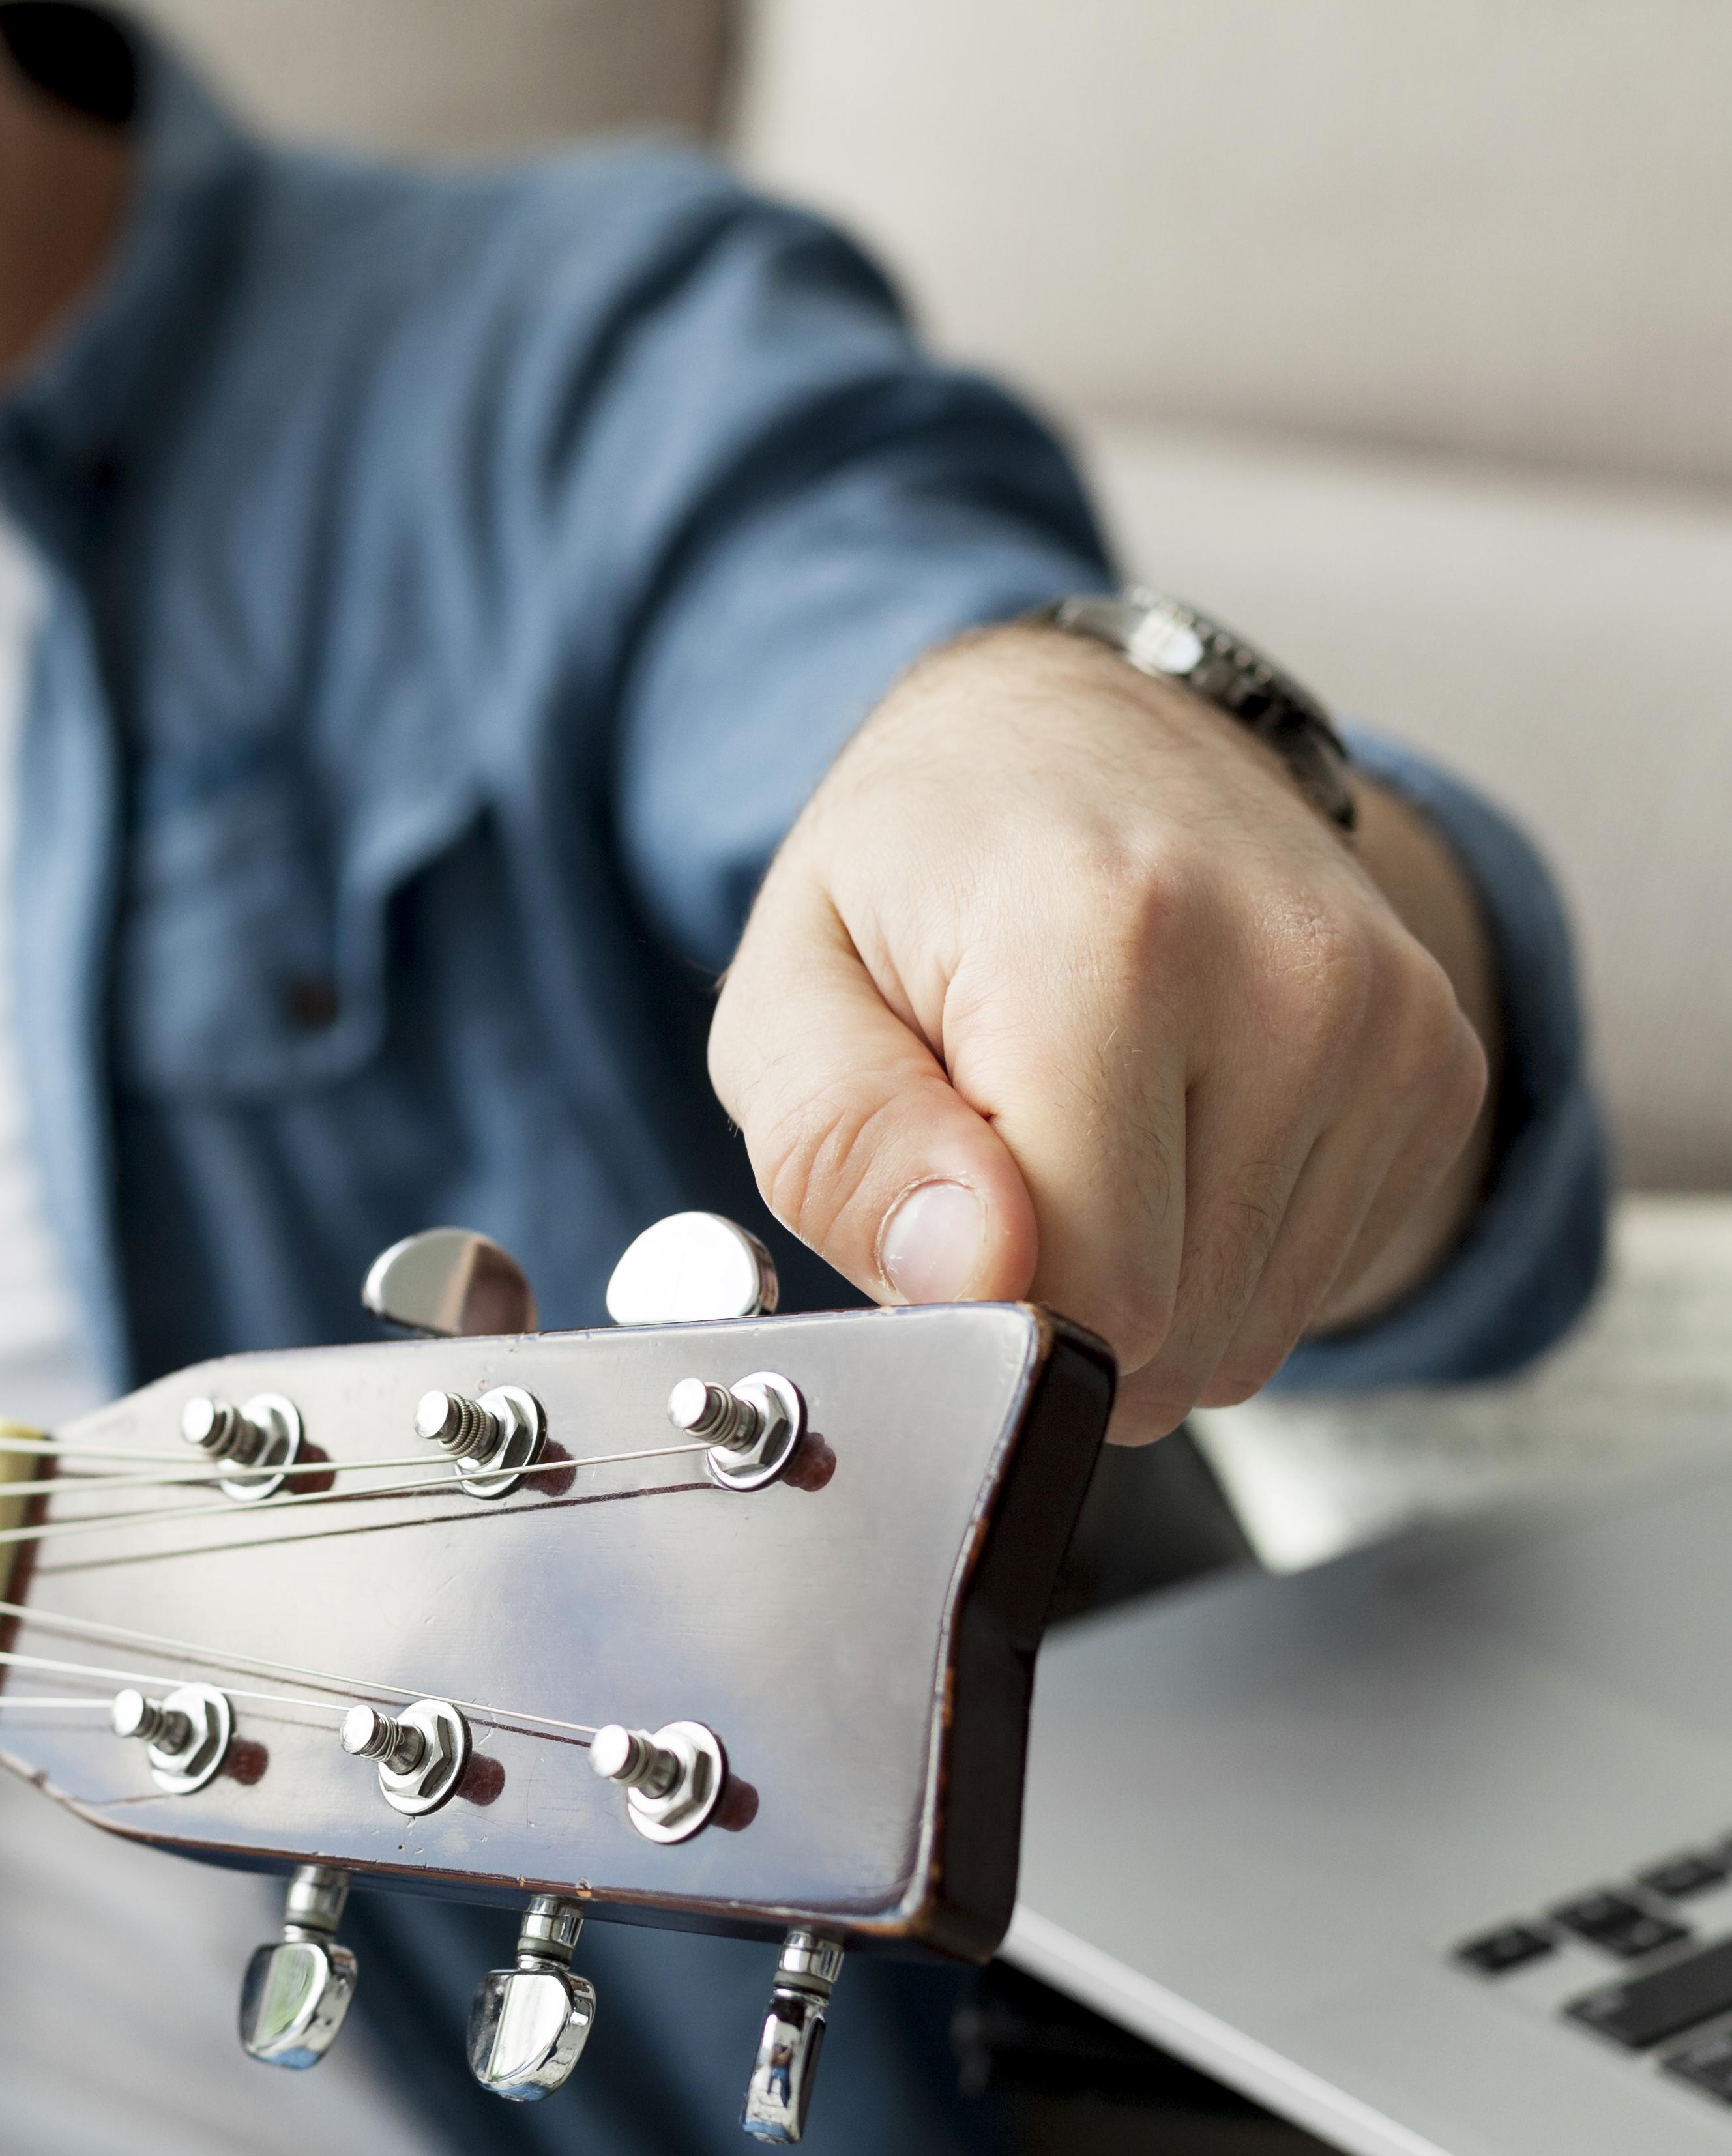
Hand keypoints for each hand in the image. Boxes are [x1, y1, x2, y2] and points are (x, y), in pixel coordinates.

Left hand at [706, 626, 1496, 1443]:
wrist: (1084, 740)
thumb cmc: (916, 877)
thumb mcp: (791, 996)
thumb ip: (844, 1146)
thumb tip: (968, 1280)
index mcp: (1106, 943)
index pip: (1091, 1290)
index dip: (979, 1308)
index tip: (927, 1218)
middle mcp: (1287, 979)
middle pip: (1174, 1336)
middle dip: (1054, 1308)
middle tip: (987, 1167)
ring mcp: (1389, 1028)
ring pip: (1245, 1340)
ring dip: (1136, 1294)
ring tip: (1074, 1138)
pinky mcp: (1439, 1073)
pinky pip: (1308, 1292)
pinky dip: (1214, 1261)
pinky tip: (1160, 1136)